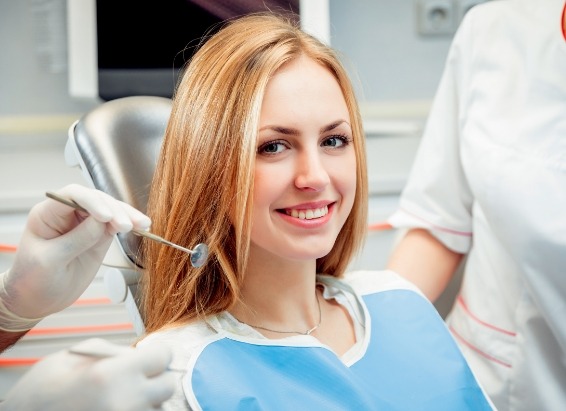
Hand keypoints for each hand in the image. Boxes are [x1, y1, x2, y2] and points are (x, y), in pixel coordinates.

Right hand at [0, 338, 175, 410]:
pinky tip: (114, 408)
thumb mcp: (75, 356)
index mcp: (112, 374)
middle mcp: (124, 402)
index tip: (149, 357)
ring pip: (156, 409)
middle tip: (135, 379)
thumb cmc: (40, 391)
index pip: (163, 357)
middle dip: (154, 380)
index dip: (156, 355)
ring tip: (119, 398)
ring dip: (145, 401)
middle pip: (166, 386)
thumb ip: (114, 352)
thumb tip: (140, 355)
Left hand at [1, 184, 150, 320]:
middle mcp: (67, 214)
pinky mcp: (98, 236)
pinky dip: (129, 225)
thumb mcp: (50, 261)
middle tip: (127, 226)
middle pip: (96, 200)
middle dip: (114, 210)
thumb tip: (102, 222)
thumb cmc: (32, 280)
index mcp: (47, 214)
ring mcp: (84, 224)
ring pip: (110, 210)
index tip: (106, 217)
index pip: (73, 196)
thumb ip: (76, 240)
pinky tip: (142, 227)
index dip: (92, 202)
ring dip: (127, 215)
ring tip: (142, 224)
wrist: (36, 300)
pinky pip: (115, 225)